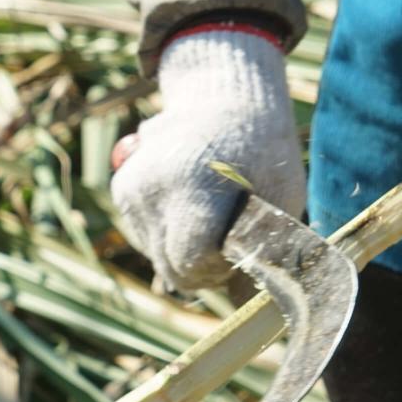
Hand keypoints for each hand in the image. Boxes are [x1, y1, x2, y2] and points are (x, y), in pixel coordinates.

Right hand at [111, 28, 305, 290]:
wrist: (223, 97)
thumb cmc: (263, 151)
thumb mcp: (279, 198)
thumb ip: (262, 250)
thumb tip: (248, 304)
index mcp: (193, 187)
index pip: (191, 264)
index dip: (219, 268)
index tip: (239, 250)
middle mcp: (152, 188)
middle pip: (171, 267)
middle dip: (203, 266)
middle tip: (230, 239)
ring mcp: (131, 188)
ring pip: (157, 255)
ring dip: (184, 249)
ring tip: (212, 213)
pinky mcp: (122, 188)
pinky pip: (146, 236)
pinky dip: (168, 233)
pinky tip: (190, 203)